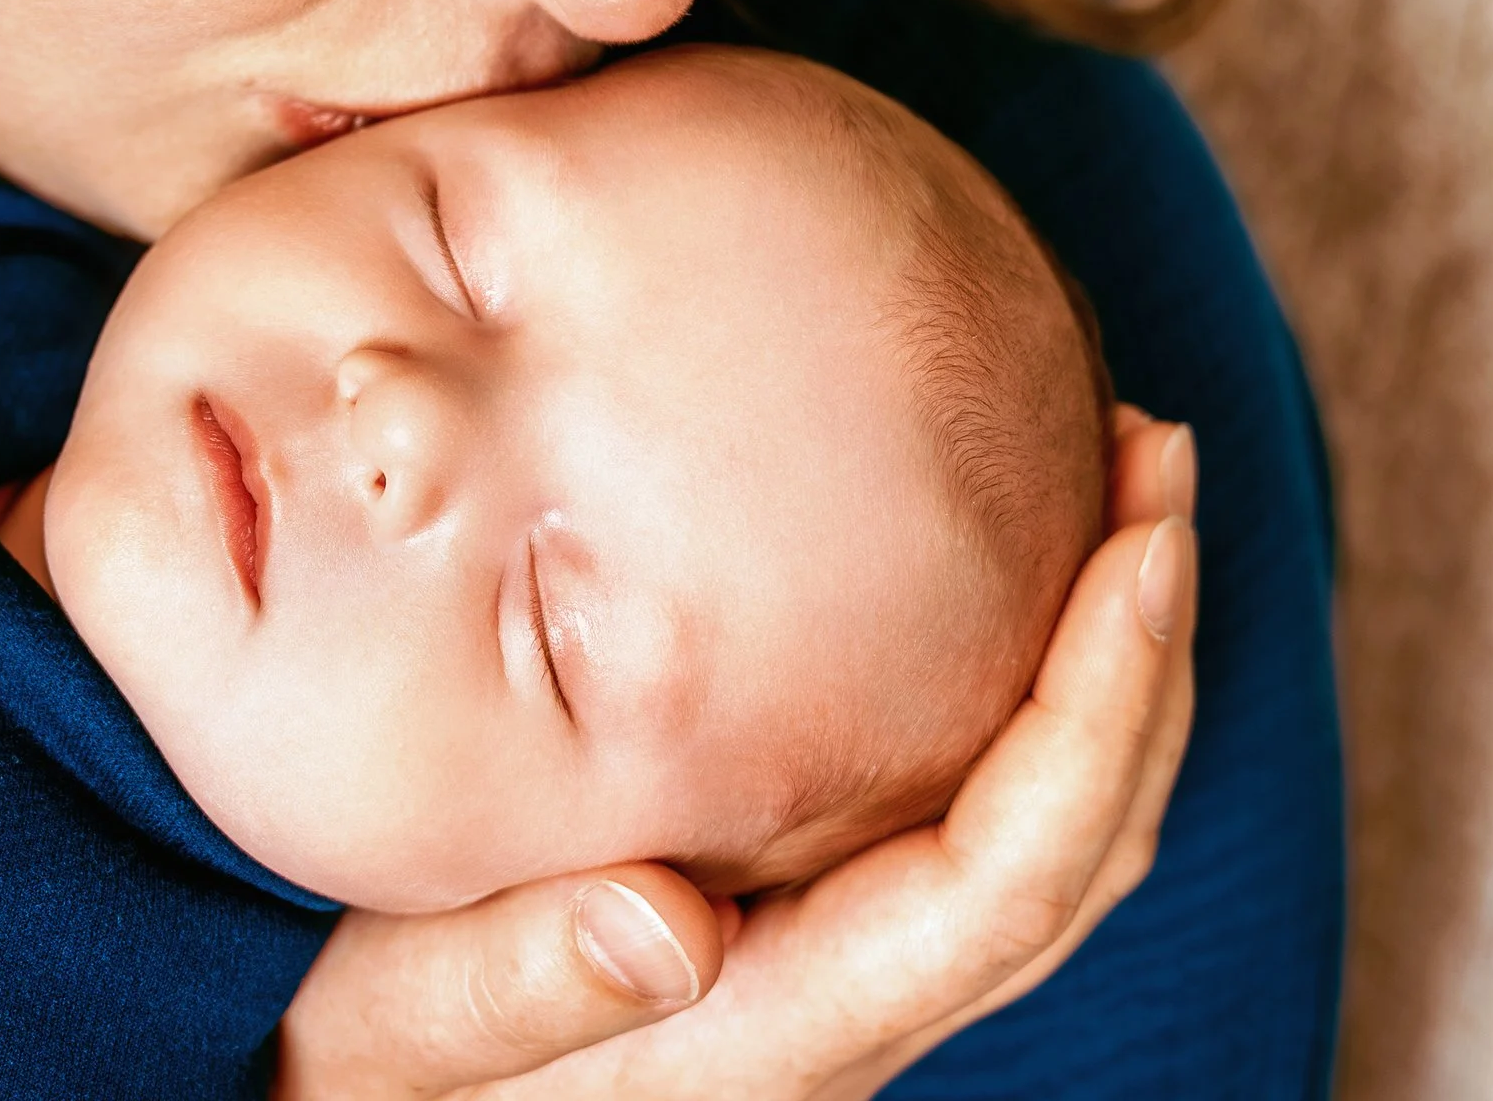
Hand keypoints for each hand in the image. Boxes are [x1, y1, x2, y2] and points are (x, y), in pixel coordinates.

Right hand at [272, 406, 1197, 1100]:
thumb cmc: (341, 1066)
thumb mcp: (381, 1030)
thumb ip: (509, 987)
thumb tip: (674, 924)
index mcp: (768, 1037)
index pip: (1002, 878)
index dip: (1098, 705)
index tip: (1142, 533)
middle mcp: (836, 1016)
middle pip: (1070, 849)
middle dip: (1141, 651)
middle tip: (1152, 453)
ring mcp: (830, 973)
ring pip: (1044, 836)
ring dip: (1103, 662)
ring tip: (1114, 491)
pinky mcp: (800, 925)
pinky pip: (973, 821)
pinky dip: (1025, 693)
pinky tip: (991, 584)